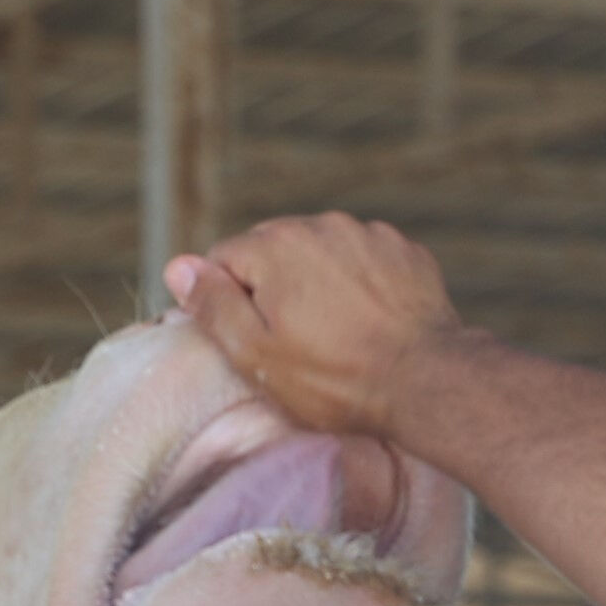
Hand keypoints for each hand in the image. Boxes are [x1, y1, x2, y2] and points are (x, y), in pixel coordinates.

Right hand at [162, 215, 463, 440]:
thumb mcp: (257, 354)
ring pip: (320, 251)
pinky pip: (364, 258)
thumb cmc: (335, 378)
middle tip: (293, 341)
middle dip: (272, 287)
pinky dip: (359, 282)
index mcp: (274, 246)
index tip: (250, 339)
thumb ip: (213, 305)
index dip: (227, 301)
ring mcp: (367, 233)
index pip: (223, 258)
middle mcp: (319, 225)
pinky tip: (368, 321)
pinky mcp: (403, 250)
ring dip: (317, 282)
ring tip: (335, 333)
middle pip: (272, 250)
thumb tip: (178, 267)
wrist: (427, 380)